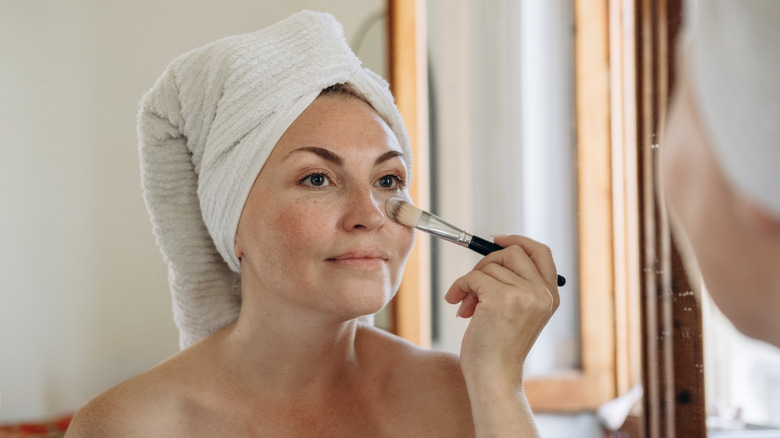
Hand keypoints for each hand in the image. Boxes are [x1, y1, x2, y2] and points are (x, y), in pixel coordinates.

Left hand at [445, 235, 559, 388]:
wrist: (494, 378)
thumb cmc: (499, 350)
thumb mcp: (519, 314)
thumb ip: (515, 286)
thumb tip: (492, 255)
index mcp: (550, 296)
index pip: (541, 252)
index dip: (518, 240)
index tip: (496, 240)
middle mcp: (542, 293)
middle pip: (511, 252)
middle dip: (486, 264)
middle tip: (473, 286)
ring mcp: (524, 294)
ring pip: (489, 267)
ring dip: (470, 283)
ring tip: (467, 308)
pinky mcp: (501, 298)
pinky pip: (473, 277)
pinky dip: (459, 287)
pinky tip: (457, 305)